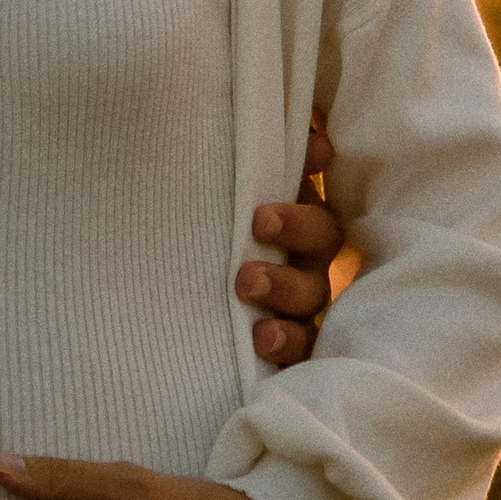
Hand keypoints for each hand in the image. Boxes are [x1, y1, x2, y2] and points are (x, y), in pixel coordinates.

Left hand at [237, 121, 344, 368]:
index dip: (298, 223)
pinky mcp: (285, 346)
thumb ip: (273, 161)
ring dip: (284, 317)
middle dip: (284, 276)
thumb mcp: (243, 185)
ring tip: (255, 319)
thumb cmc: (227, 212)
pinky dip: (286, 350)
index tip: (259, 219)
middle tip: (245, 276)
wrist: (182, 264)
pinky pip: (298, 355)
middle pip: (314, 278)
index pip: (318, 228)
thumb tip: (318, 144)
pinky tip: (262, 347)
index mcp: (303, 231)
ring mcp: (297, 314)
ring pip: (308, 317)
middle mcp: (307, 273)